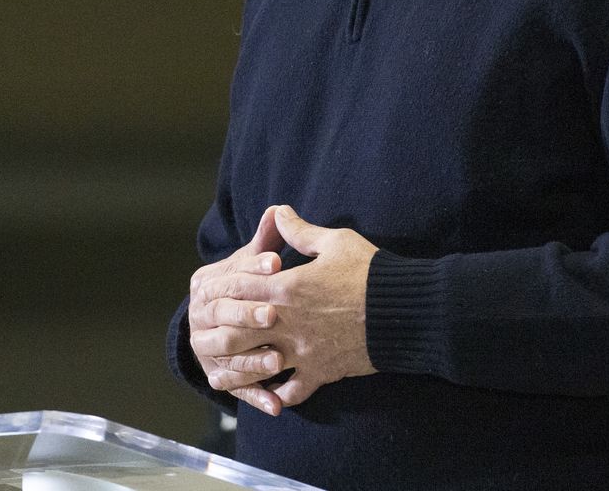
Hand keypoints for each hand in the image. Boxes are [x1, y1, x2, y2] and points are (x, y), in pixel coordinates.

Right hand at [189, 208, 287, 404]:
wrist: (224, 321)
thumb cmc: (247, 286)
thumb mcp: (252, 263)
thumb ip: (265, 241)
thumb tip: (277, 210)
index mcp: (205, 287)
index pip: (227, 277)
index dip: (252, 269)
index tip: (279, 263)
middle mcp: (200, 320)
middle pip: (221, 317)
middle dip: (247, 314)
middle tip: (274, 315)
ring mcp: (207, 350)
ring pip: (225, 356)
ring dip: (251, 360)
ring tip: (278, 360)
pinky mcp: (220, 377)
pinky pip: (236, 389)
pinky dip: (256, 397)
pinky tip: (277, 404)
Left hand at [197, 204, 378, 412]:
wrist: (403, 312)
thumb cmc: (370, 272)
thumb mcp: (335, 242)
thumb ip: (300, 232)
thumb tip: (277, 212)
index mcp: (286, 289)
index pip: (239, 289)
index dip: (220, 290)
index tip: (207, 293)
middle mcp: (287, 323)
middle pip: (237, 335)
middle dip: (218, 336)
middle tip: (205, 338)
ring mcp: (302, 352)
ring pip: (256, 368)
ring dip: (236, 372)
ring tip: (220, 375)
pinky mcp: (320, 372)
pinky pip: (292, 391)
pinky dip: (277, 395)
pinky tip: (270, 396)